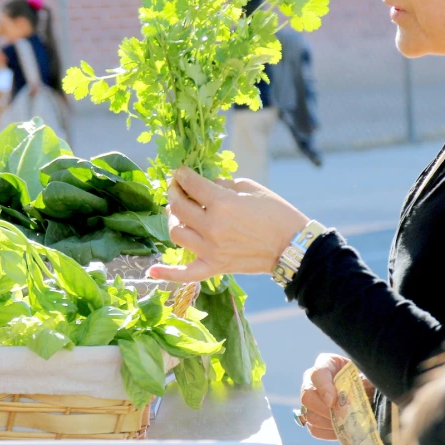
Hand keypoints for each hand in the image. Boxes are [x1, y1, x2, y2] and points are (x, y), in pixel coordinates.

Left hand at [148, 167, 309, 281]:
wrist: (293, 246)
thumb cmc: (276, 213)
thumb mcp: (250, 188)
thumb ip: (222, 184)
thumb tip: (204, 185)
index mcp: (222, 204)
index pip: (191, 185)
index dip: (182, 175)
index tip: (181, 171)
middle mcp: (211, 227)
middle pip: (178, 207)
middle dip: (174, 192)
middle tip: (177, 187)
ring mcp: (211, 249)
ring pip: (176, 233)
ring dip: (174, 219)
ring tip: (179, 212)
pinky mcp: (215, 267)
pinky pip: (185, 273)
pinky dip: (168, 273)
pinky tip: (151, 271)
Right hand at [298, 353, 373, 440]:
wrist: (370, 394)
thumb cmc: (368, 381)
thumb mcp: (368, 377)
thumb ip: (364, 381)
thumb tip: (361, 389)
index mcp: (327, 364)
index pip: (317, 374)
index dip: (323, 388)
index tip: (333, 401)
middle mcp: (313, 381)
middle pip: (307, 396)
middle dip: (324, 409)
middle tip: (342, 416)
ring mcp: (312, 400)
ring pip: (309, 415)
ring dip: (328, 423)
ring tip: (346, 424)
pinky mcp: (314, 417)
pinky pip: (314, 429)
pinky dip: (328, 433)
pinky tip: (343, 430)